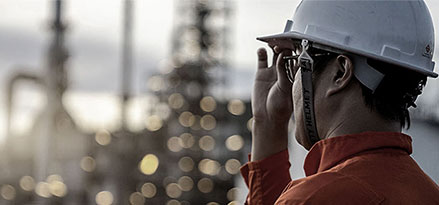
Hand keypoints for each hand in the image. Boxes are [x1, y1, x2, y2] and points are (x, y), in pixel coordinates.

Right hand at [251, 46, 292, 160]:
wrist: (267, 117)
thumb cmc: (281, 106)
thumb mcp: (285, 87)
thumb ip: (283, 71)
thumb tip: (282, 56)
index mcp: (294, 74)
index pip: (296, 57)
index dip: (296, 49)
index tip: (295, 41)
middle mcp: (284, 71)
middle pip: (286, 52)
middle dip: (285, 45)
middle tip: (283, 40)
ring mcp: (273, 71)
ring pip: (274, 53)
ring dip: (274, 47)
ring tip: (273, 44)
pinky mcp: (261, 73)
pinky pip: (262, 59)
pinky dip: (261, 53)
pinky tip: (261, 50)